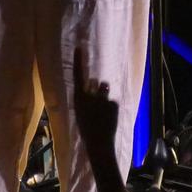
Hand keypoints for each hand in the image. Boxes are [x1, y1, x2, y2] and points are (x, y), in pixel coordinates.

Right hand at [72, 46, 120, 163]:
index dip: (79, 61)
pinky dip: (112, 107)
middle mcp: (90, 96)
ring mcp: (103, 99)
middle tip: (98, 103)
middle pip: (96, 82)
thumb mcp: (80, 112)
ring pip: (105, 88)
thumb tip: (94, 85)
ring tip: (103, 110)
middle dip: (98, 88)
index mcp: (78, 99)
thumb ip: (85, 99)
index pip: (77, 76)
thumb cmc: (86, 129)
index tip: (79, 48)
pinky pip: (113, 101)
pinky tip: (110, 117)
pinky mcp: (114, 103)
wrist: (99, 144)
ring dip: (105, 95)